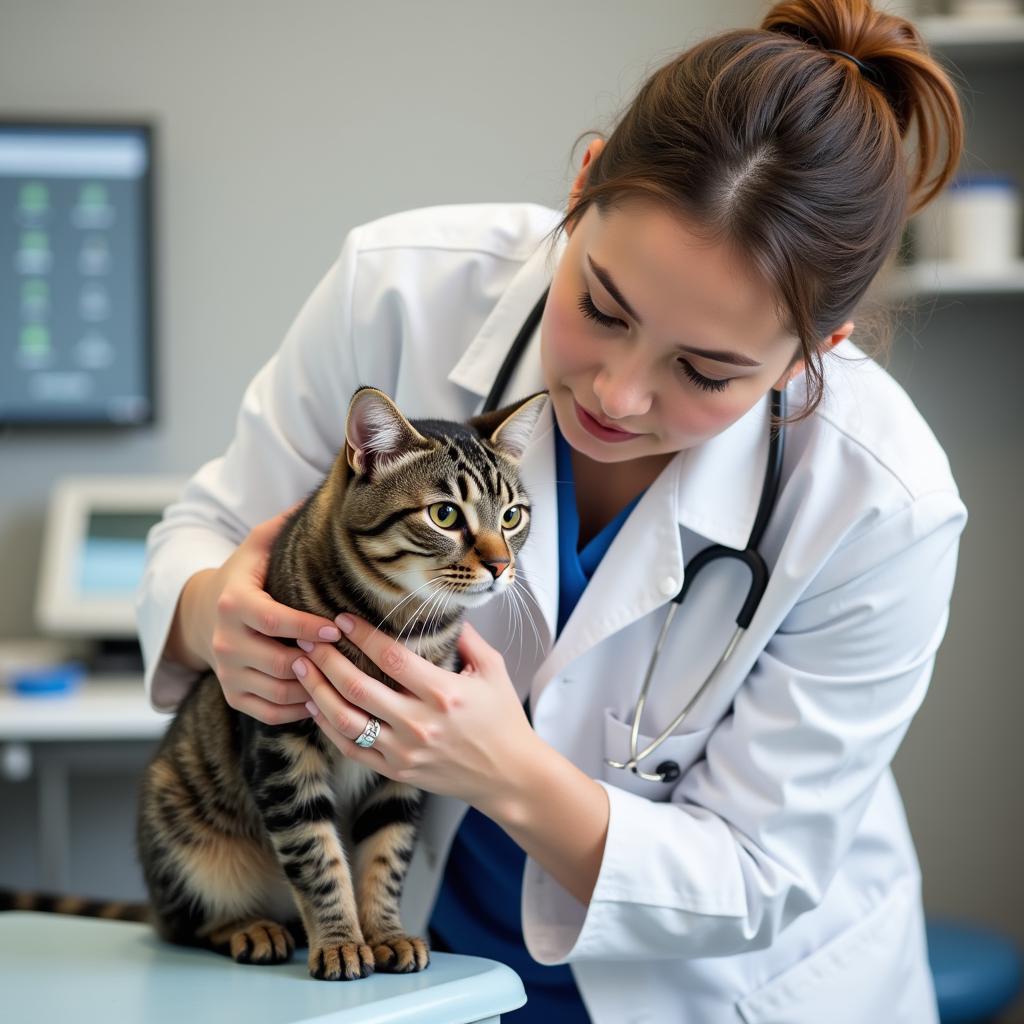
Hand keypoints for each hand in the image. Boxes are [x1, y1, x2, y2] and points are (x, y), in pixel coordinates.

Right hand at [184, 504, 347, 725]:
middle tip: (348, 656)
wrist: (204, 613)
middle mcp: (225, 641)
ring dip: (312, 687)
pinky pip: (269, 712)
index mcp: (234, 603)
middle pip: (278, 661)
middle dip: (316, 661)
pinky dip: (298, 710)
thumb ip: (283, 525)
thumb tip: (318, 500)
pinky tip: (323, 697)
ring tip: (342, 677)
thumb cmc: (244, 576)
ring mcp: (227, 672)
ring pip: (277, 691)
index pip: (274, 620)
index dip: (307, 627)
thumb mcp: (257, 546)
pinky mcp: (232, 695)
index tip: (336, 627)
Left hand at [293, 614, 537, 810]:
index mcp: (444, 693)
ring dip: (318, 689)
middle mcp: (419, 724)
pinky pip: (350, 748)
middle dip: (327, 659)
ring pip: (345, 719)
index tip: (342, 618)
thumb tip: (443, 609)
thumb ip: (467, 638)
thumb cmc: (503, 718)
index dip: (362, 635)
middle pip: (358, 687)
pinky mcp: (395, 770)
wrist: (509, 776)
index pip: (391, 658)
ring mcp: (404, 751)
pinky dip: (327, 726)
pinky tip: (314, 703)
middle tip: (308, 638)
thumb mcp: (493, 670)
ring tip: (300, 666)